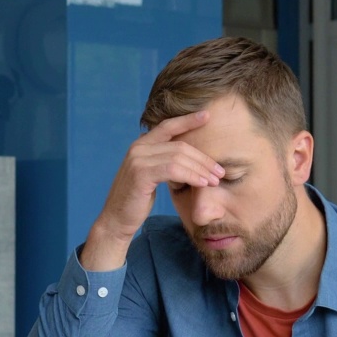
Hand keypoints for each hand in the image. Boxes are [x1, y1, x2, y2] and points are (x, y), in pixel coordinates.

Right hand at [82, 111, 223, 271]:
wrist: (116, 221)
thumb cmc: (135, 201)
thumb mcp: (150, 176)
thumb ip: (162, 162)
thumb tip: (186, 157)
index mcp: (141, 145)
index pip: (168, 126)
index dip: (188, 120)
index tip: (207, 115)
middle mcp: (138, 148)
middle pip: (180, 145)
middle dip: (203, 158)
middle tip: (220, 171)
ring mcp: (138, 160)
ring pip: (179, 156)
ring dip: (201, 169)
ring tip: (214, 180)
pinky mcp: (141, 174)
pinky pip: (173, 170)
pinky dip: (191, 175)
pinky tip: (202, 183)